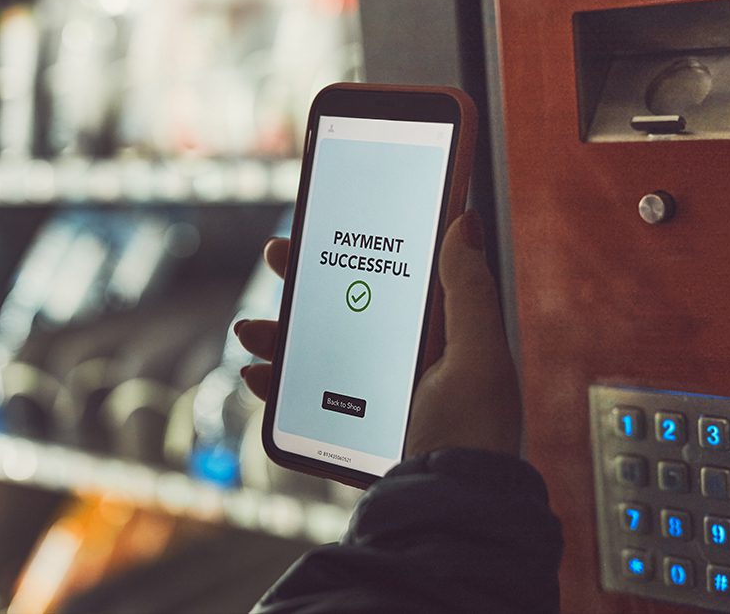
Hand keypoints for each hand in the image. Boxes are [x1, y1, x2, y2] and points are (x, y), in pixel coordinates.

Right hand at [235, 211, 521, 457]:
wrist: (449, 509)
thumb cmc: (474, 432)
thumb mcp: (479, 355)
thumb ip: (469, 290)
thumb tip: (465, 220)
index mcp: (434, 338)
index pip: (387, 280)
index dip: (352, 250)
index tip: (323, 226)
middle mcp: (399, 364)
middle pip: (341, 309)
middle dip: (303, 282)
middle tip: (275, 256)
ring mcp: (368, 399)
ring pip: (313, 352)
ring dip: (276, 333)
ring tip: (249, 329)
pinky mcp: (344, 431)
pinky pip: (300, 399)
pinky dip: (273, 383)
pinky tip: (257, 376)